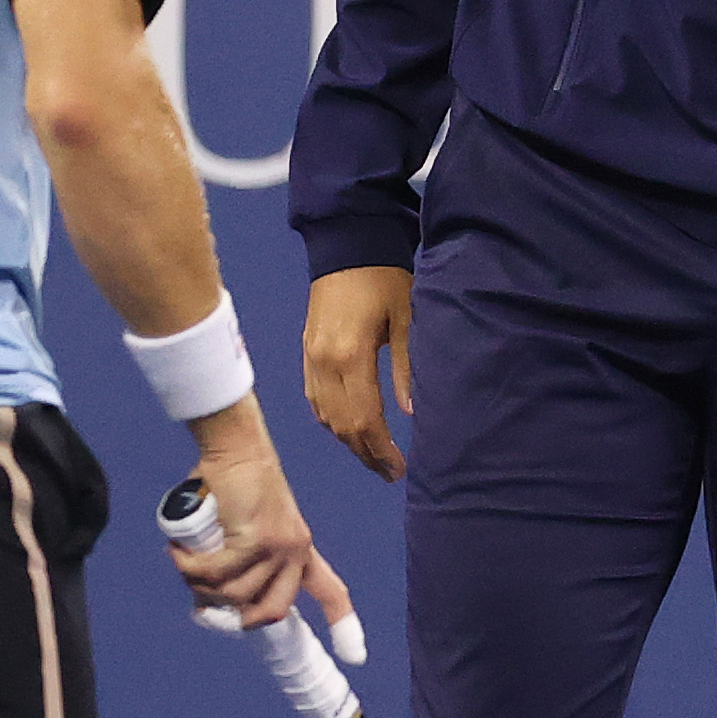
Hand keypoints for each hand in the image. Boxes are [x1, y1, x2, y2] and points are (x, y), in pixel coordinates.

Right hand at [168, 402, 363, 645]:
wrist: (237, 446)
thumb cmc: (233, 483)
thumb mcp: (242, 528)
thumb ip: (232, 563)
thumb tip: (205, 604)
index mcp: (301, 549)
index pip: (330, 592)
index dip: (342, 626)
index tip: (356, 659)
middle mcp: (296, 550)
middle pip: (275, 612)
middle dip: (239, 620)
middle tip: (205, 608)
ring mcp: (278, 546)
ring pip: (236, 595)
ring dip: (201, 587)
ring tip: (183, 565)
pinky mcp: (255, 539)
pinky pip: (217, 573)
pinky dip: (191, 568)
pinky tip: (177, 553)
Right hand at [306, 265, 416, 482]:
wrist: (347, 245)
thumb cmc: (384, 278)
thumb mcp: (406, 319)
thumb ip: (406, 367)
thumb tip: (410, 412)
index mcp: (350, 356)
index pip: (364, 418)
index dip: (381, 448)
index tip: (400, 467)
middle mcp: (324, 363)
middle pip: (341, 425)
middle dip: (366, 453)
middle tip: (390, 472)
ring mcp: (310, 358)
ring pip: (324, 416)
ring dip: (348, 441)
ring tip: (373, 456)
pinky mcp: (306, 352)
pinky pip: (315, 399)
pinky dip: (331, 420)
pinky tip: (348, 429)